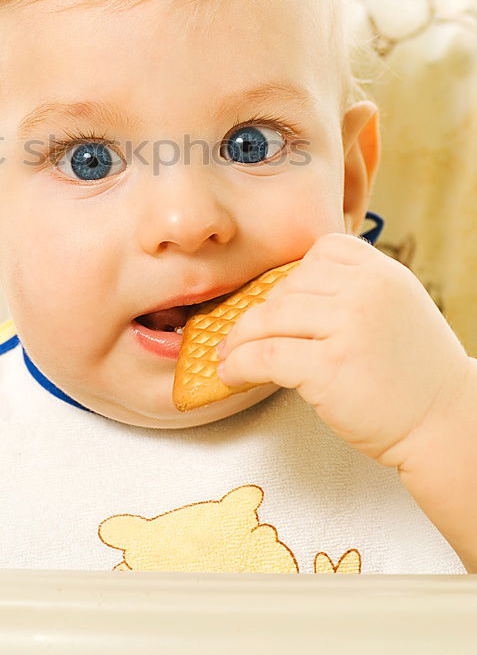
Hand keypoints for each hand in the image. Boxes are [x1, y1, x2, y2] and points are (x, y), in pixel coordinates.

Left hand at [216, 232, 471, 468]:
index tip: (276, 299)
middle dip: (261, 312)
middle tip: (241, 333)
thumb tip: (293, 292)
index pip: (322, 252)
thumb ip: (358, 290)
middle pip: (289, 286)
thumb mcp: (399, 308)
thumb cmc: (418, 375)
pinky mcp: (329, 366)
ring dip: (240, 337)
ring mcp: (347, 326)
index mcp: (383, 273)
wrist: (447, 425)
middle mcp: (366, 292)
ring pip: (269, 317)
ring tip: (229, 352)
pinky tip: (232, 373)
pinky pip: (265, 355)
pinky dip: (240, 364)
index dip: (293, 275)